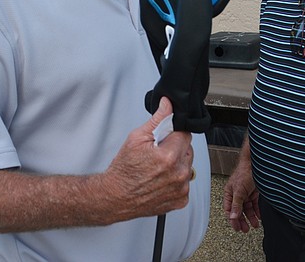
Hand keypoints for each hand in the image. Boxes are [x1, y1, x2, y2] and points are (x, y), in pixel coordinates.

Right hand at [102, 97, 194, 221]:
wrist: (115, 197)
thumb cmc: (124, 170)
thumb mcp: (137, 138)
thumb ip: (158, 119)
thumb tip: (168, 104)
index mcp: (169, 156)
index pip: (185, 133)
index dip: (173, 134)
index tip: (163, 139)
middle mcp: (178, 174)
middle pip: (188, 150)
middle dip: (175, 148)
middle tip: (158, 153)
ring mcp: (181, 189)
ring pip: (187, 166)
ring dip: (177, 165)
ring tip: (158, 168)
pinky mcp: (181, 199)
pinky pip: (185, 183)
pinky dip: (176, 180)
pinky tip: (161, 180)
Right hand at [223, 146, 260, 231]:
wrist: (257, 164)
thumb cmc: (244, 172)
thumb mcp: (239, 191)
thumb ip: (236, 205)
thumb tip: (232, 217)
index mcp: (229, 193)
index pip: (229, 210)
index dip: (232, 219)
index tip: (237, 228)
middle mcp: (237, 194)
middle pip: (238, 211)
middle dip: (242, 221)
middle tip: (245, 229)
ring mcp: (245, 193)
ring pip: (247, 209)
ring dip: (251, 217)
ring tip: (254, 225)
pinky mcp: (254, 192)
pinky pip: (254, 205)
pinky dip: (257, 211)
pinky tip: (259, 217)